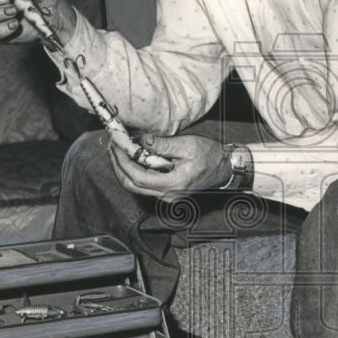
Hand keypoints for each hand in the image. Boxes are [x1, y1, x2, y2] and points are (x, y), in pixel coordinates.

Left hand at [109, 133, 231, 196]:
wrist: (225, 168)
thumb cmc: (210, 155)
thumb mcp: (187, 145)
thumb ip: (162, 144)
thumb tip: (140, 140)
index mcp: (173, 185)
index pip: (137, 177)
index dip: (123, 162)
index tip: (116, 146)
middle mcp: (168, 196)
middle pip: (132, 185)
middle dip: (118, 166)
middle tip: (112, 148)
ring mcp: (168, 197)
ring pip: (137, 186)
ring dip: (125, 169)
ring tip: (120, 150)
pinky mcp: (168, 193)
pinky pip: (146, 184)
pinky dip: (135, 172)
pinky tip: (133, 158)